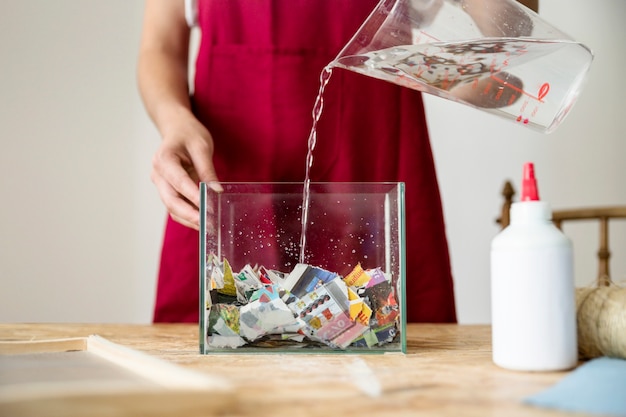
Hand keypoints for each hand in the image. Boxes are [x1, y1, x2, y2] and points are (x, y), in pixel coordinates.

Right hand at [151, 114, 221, 229]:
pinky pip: (176, 207)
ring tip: (208, 227)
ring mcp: (161, 184)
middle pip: (171, 200)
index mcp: (164, 159)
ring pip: (172, 208)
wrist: (177, 129)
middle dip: (190, 215)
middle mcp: (158, 174)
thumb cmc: (188, 134)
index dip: (193, 196)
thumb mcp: (202, 147)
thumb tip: (216, 192)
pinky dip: (188, 216)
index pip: (179, 182)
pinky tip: (203, 221)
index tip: (208, 208)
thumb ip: (207, 171)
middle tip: (209, 225)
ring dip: (189, 219)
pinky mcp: (168, 191)